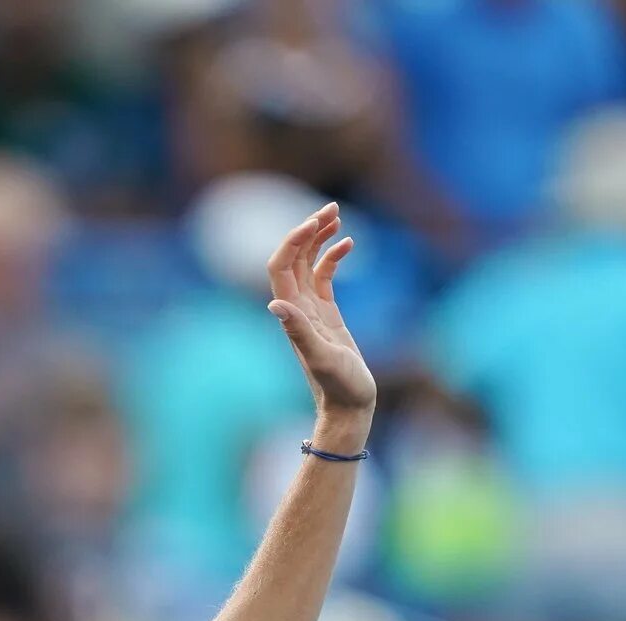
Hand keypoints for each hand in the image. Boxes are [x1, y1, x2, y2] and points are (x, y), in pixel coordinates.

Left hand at [266, 202, 376, 419]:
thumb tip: (276, 304)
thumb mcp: (321, 358)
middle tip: (331, 207)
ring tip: (338, 214)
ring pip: (308, 264)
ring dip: (319, 238)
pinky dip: (333, 257)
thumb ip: (300, 331)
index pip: (281, 266)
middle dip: (308, 230)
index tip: (316, 222)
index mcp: (291, 313)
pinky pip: (325, 277)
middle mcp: (296, 308)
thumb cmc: (338, 387)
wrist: (348, 407)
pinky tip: (349, 244)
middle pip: (294, 259)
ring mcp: (311, 310)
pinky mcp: (327, 315)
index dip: (293, 241)